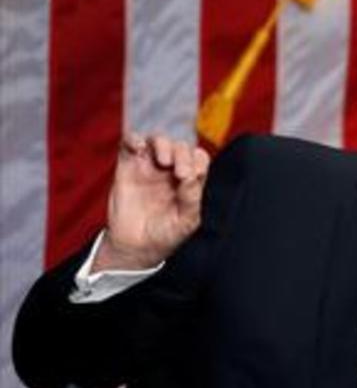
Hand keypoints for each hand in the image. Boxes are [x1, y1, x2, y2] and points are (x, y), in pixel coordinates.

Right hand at [93, 132, 210, 271]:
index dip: (197, 160)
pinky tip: (139, 147)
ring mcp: (148, 168)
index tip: (191, 175)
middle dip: (182, 154)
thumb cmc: (165, 235)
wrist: (135, 248)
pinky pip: (129, 144)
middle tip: (179, 172)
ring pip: (158, 141)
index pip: (198, 158)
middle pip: (180, 147)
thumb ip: (191, 198)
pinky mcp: (127, 168)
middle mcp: (170, 171)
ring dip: (163, 144)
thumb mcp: (186, 221)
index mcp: (188, 181)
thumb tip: (190, 175)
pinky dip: (134, 139)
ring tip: (164, 161)